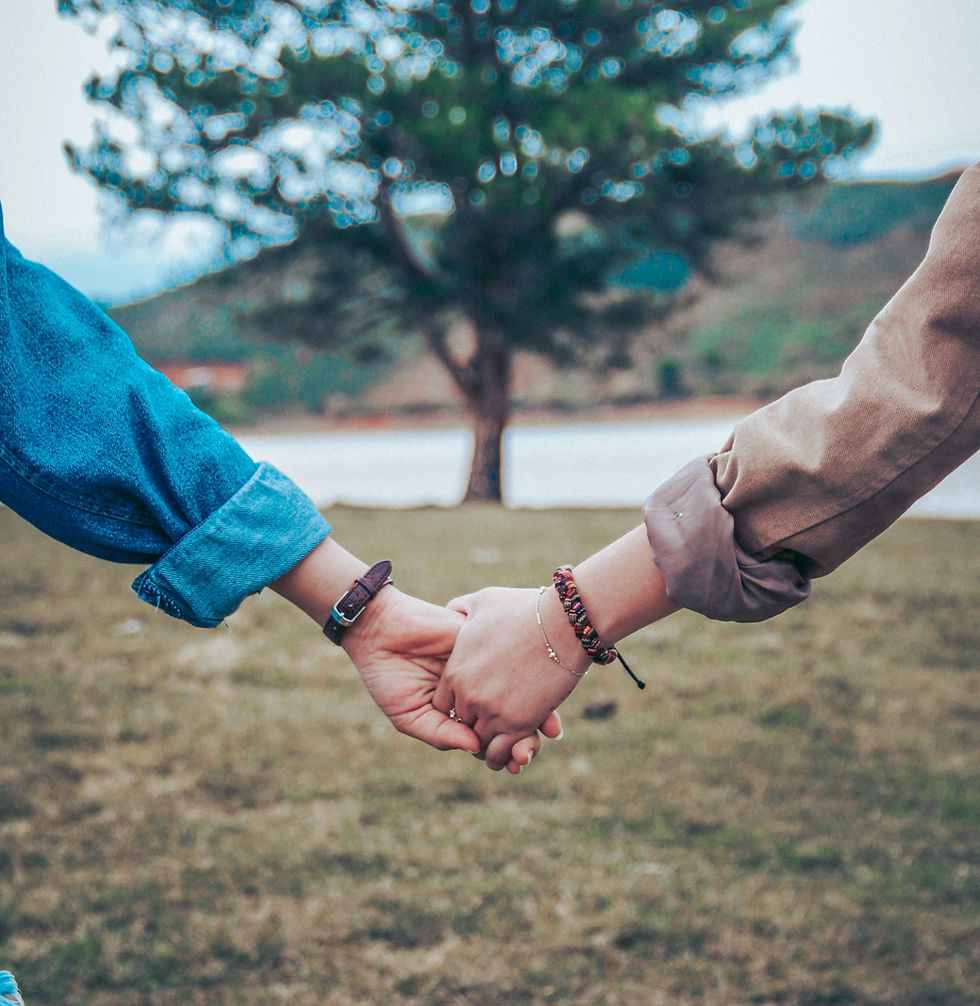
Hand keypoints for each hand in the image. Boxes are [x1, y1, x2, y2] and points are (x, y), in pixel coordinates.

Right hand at [343, 587, 551, 772]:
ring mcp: (485, 666)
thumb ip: (440, 733)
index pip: (489, 735)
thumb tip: (475, 749)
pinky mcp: (487, 642)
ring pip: (520, 691)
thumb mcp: (409, 714)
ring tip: (547, 732)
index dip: (505, 751)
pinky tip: (540, 696)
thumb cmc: (388, 675)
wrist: (380, 630)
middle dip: (525, 737)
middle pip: (511, 716)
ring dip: (536, 712)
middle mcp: (478, 688)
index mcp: (460, 709)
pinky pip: (514, 661)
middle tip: (529, 753)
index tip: (517, 765)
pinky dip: (531, 678)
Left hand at [436, 586, 589, 769]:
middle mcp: (468, 695)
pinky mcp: (519, 724)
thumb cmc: (525, 609)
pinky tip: (516, 751)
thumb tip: (452, 610)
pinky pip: (502, 752)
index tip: (474, 705)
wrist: (563, 622)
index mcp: (455, 671)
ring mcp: (492, 711)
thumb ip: (461, 609)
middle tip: (490, 726)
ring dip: (490, 746)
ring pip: (480, 744)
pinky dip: (506, 756)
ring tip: (503, 743)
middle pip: (461, 726)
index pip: (443, 706)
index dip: (458, 707)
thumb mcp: (483, 602)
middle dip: (474, 726)